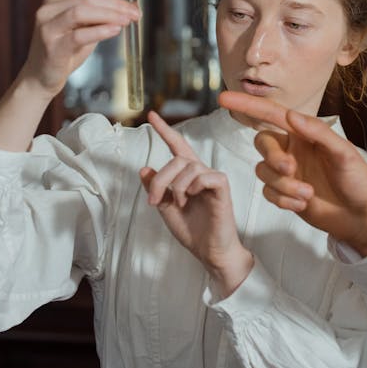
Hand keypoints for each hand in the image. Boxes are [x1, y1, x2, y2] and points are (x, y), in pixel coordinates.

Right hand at [0, 0, 141, 151]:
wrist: (41, 77)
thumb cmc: (64, 50)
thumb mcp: (82, 28)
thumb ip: (98, 17)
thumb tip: (128, 9)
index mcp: (55, 0)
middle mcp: (48, 10)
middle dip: (116, 4)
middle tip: (135, 12)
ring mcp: (48, 27)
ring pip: (81, 11)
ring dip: (110, 15)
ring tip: (128, 20)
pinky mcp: (52, 47)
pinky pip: (79, 35)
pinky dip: (100, 31)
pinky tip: (115, 31)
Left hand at [141, 110, 253, 295]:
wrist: (209, 252)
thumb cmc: (192, 231)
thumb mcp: (165, 209)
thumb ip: (156, 189)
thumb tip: (144, 168)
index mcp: (187, 176)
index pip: (177, 146)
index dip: (164, 131)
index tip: (151, 116)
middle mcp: (200, 173)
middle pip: (177, 159)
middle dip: (160, 178)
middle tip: (153, 200)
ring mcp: (212, 179)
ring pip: (189, 167)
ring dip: (176, 186)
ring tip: (178, 204)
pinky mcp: (222, 188)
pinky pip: (206, 175)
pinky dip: (194, 186)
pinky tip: (192, 197)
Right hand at [219, 91, 366, 255]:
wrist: (361, 217)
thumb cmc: (359, 181)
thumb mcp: (344, 153)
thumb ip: (318, 132)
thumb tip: (291, 115)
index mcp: (306, 133)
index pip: (272, 114)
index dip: (248, 105)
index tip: (224, 98)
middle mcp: (293, 149)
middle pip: (262, 143)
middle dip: (273, 157)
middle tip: (290, 169)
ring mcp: (288, 172)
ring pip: (263, 171)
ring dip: (282, 185)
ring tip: (307, 194)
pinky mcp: (284, 194)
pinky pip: (268, 193)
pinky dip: (283, 200)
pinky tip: (304, 204)